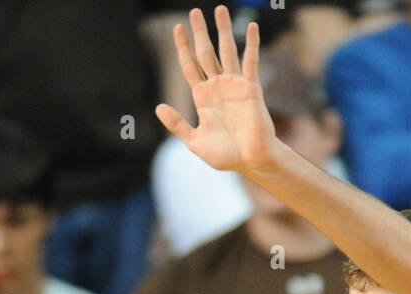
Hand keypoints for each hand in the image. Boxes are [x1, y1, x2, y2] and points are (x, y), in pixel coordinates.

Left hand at [155, 7, 276, 175]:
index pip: (189, 65)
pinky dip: (252, 43)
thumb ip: (177, 125)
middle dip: (200, 32)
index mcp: (203, 97)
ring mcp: (234, 85)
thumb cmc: (226, 156)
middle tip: (194, 12)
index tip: (178, 28)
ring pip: (227, 51)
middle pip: (206, 52)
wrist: (252, 161)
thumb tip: (158, 108)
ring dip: (223, 30)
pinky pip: (251, 61)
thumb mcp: (195, 142)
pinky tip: (251, 26)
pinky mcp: (251, 88)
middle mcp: (218, 86)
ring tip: (220, 9)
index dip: (183, 47)